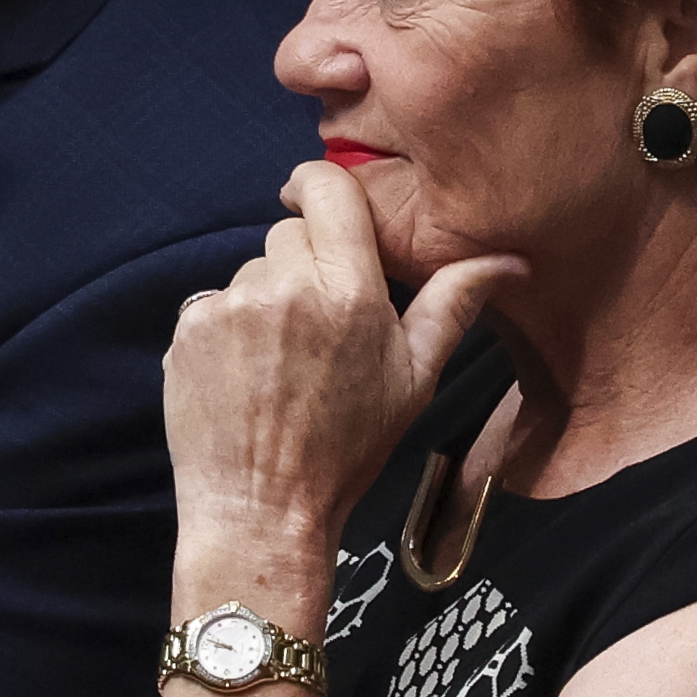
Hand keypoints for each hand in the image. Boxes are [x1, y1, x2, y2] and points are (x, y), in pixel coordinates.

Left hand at [164, 161, 522, 549]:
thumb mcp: (415, 379)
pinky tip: (246, 375)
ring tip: (282, 363)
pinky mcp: (188, 328)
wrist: (262, 510)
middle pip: (292, 232)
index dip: (322, 187)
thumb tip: (509, 261)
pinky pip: (213, 302)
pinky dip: (229, 329)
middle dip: (308, 263)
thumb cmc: (347, 449)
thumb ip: (453, 303)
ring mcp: (230, 306)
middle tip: (320, 329)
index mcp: (349, 292)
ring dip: (267, 299)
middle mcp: (285, 287)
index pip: (327, 188)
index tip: (323, 204)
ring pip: (253, 270)